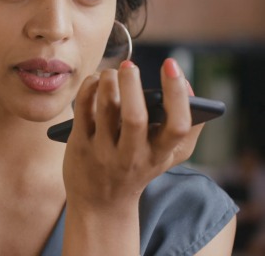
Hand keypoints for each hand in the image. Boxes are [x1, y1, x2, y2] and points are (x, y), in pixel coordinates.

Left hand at [63, 58, 201, 211]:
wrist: (100, 204)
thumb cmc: (138, 168)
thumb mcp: (167, 156)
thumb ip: (188, 126)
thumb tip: (188, 86)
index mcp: (160, 155)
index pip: (178, 126)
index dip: (177, 93)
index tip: (170, 64)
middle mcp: (132, 156)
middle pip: (135, 118)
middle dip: (131, 86)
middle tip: (129, 66)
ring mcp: (103, 151)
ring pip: (106, 110)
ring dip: (108, 82)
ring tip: (111, 71)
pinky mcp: (80, 145)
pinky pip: (83, 110)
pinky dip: (88, 89)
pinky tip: (94, 80)